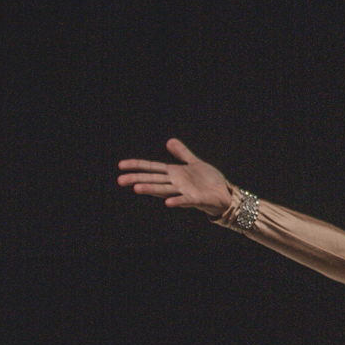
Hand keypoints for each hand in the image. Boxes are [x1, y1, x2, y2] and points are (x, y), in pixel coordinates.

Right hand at [118, 138, 234, 215]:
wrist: (224, 194)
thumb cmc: (209, 181)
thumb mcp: (195, 163)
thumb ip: (182, 153)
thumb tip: (169, 141)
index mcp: (174, 173)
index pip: (152, 168)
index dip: (137, 166)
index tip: (121, 165)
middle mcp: (176, 183)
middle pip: (153, 179)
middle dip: (137, 179)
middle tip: (120, 180)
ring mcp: (184, 191)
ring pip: (164, 190)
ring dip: (151, 189)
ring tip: (136, 188)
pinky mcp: (195, 199)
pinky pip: (184, 200)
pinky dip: (176, 201)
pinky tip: (167, 203)